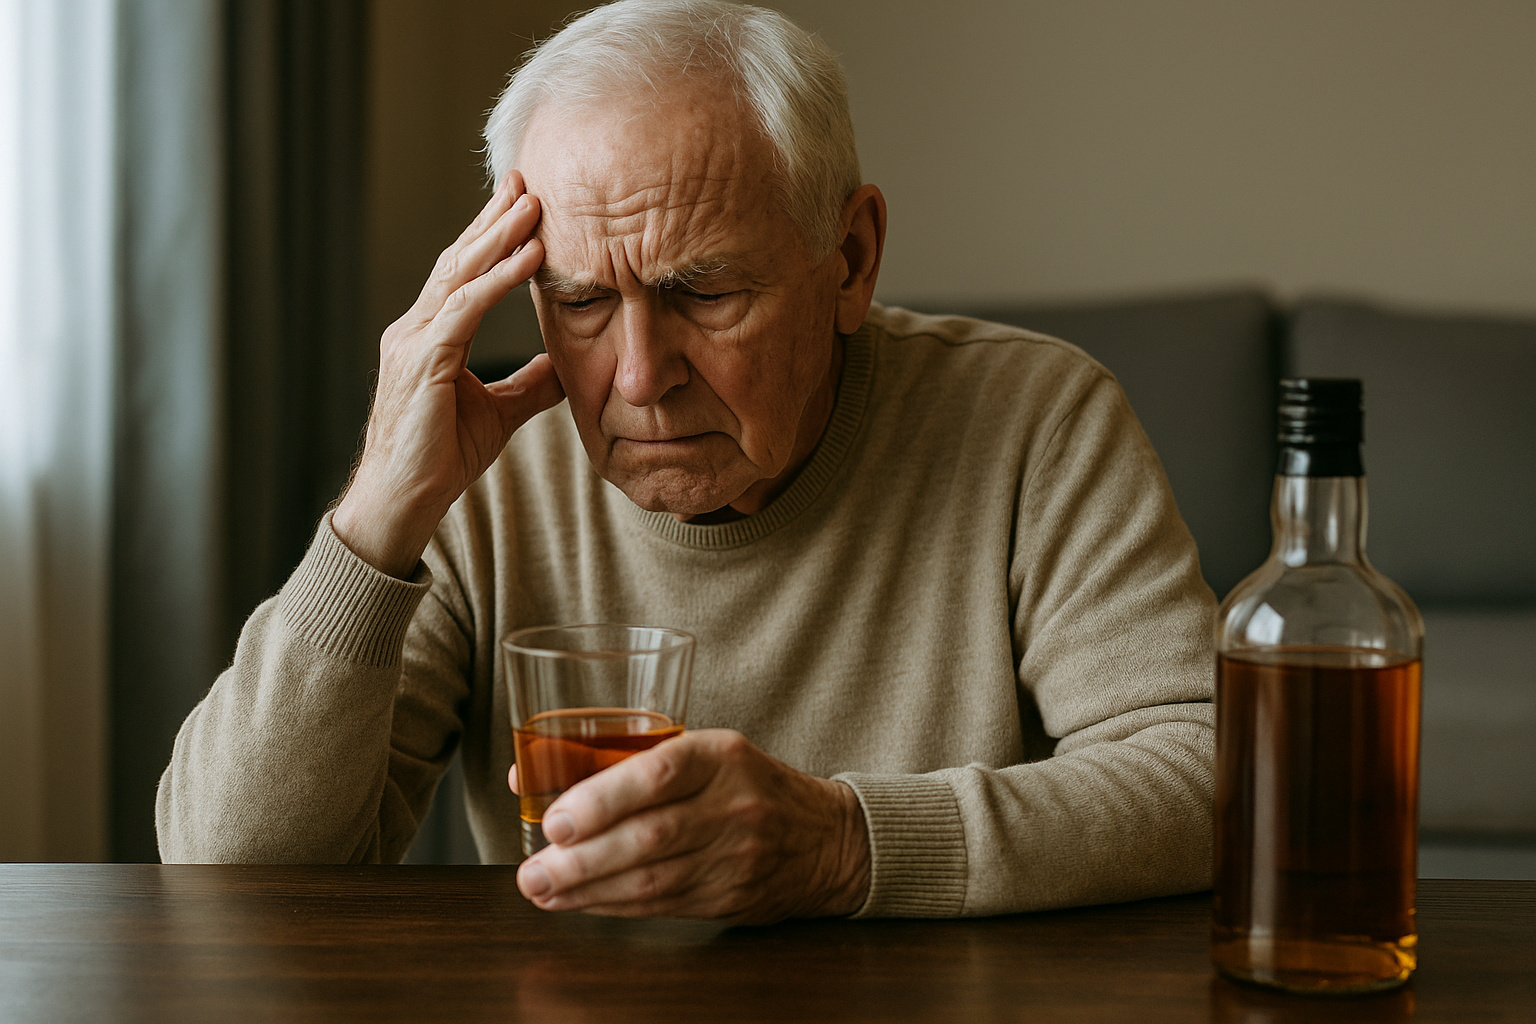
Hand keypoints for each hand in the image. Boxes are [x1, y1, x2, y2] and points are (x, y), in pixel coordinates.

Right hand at [333, 172, 564, 576]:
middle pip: (458, 260)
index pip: (463, 274)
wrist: (404, 502)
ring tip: (534, 204)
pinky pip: (463, 309)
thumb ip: (531, 383)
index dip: (491, 237)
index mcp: (429, 336)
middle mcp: (414, 329)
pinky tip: (527, 256)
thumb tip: (566, 364)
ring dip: (499, 236)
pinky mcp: (421, 362)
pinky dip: (497, 280)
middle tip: (525, 179)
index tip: (521, 202)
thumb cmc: (440, 459)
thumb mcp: (500, 412)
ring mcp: (412, 342)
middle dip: (493, 218)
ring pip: (459, 275)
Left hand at [511, 729, 870, 923]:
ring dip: (587, 891)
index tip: (555, 820)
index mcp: (721, 756)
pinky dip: (614, 906)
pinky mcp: (730, 897)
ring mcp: (735, 856)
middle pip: (649, 837)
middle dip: (581, 859)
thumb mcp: (706, 753)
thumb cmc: (747, 785)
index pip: (659, 773)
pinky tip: (581, 903)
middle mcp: (732, 805)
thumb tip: (530, 772)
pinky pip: (662, 906)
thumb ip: (628, 761)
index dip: (601, 800)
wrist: (825, 839)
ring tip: (543, 890)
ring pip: (651, 880)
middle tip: (534, 871)